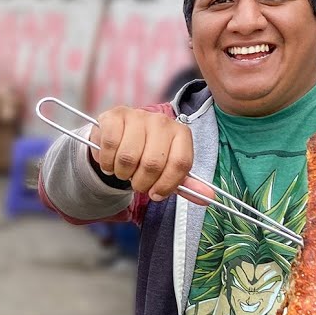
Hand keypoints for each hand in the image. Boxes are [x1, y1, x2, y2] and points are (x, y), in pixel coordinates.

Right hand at [89, 106, 212, 202]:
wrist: (120, 139)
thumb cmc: (146, 155)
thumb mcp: (167, 171)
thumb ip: (185, 184)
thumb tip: (207, 198)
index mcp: (180, 133)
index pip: (180, 163)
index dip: (167, 185)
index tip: (156, 194)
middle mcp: (162, 121)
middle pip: (153, 163)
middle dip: (141, 183)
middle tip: (136, 183)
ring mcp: (138, 116)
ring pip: (129, 157)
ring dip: (122, 173)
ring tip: (123, 171)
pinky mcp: (116, 116)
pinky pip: (111, 146)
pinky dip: (107, 162)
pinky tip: (110, 162)